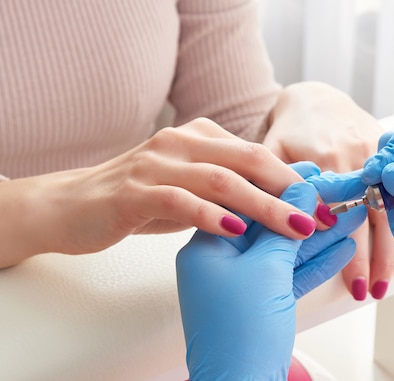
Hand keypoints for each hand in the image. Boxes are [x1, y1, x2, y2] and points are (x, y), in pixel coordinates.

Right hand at [0, 118, 318, 269]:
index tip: (324, 207)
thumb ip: (227, 189)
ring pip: (220, 180)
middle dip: (290, 191)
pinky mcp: (133, 191)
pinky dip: (210, 215)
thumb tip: (279, 200)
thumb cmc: (136, 201)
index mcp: (198, 137)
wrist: (69, 206)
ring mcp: (155, 164)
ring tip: (294, 228)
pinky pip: (179, 200)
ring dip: (263, 205)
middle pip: (248, 161)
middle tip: (322, 218)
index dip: (295, 180)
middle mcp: (180, 142)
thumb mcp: (188, 189)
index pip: (258, 154)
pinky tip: (236, 230)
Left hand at [176, 181, 364, 380]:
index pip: (244, 202)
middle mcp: (220, 264)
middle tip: (337, 190)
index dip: (279, 185)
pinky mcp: (259, 306)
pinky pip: (288, 276)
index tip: (310, 171)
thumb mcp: (265, 270)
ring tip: (351, 215)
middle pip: (268, 226)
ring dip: (317, 237)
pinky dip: (313, 264)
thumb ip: (285, 227)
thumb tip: (301, 191)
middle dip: (304, 211)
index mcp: (206, 247)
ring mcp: (240, 286)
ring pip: (283, 252)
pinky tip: (341, 247)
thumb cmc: (240, 334)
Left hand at [265, 81, 393, 300]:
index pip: (338, 216)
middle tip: (373, 293)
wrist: (315, 98)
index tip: (355, 287)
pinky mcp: (387, 161)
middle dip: (372, 261)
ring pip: (387, 213)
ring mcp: (375, 158)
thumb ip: (272, 184)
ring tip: (387, 284)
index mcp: (325, 160)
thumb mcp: (272, 153)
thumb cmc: (288, 132)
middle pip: (368, 221)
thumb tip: (275, 222)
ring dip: (389, 252)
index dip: (350, 254)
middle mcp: (354, 159)